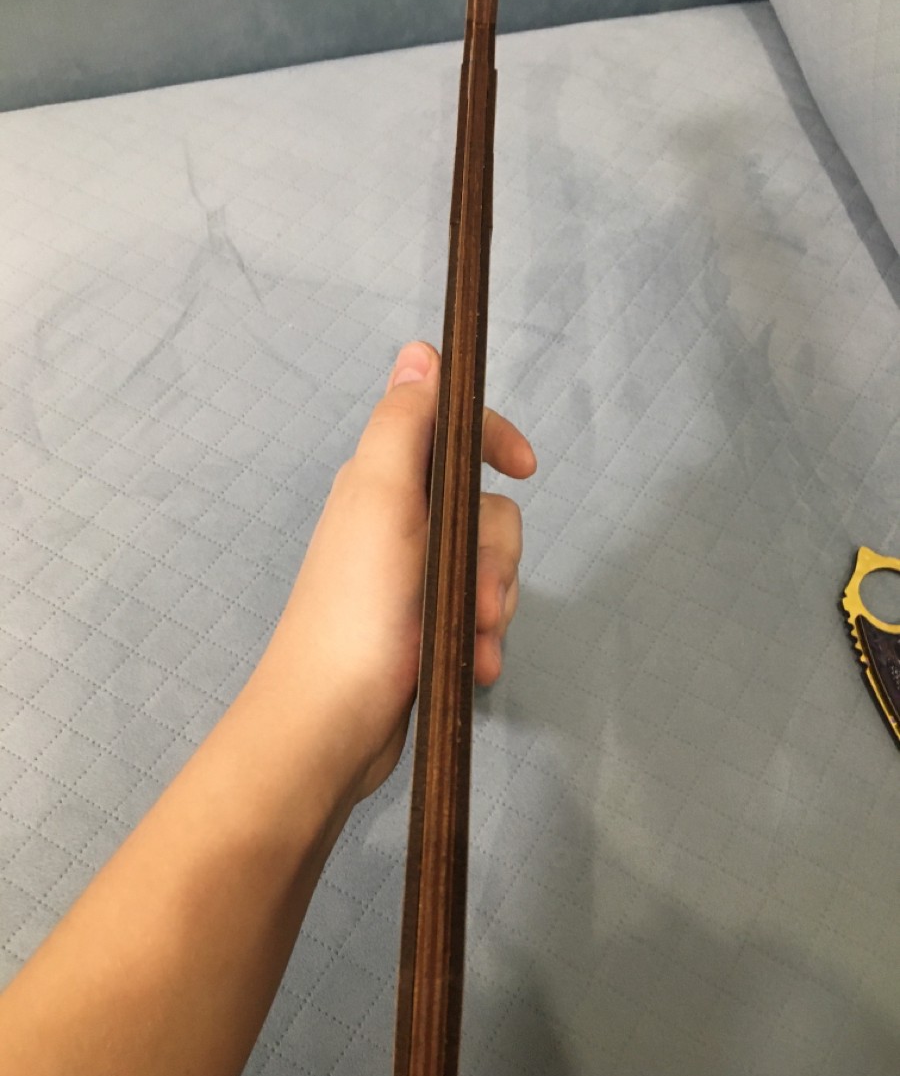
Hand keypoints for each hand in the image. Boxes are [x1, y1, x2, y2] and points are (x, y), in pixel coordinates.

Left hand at [257, 341, 535, 799]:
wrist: (332, 723)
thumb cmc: (356, 609)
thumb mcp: (383, 499)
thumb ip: (406, 423)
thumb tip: (420, 353)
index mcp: (385, 483)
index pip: (452, 431)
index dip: (493, 438)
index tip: (527, 466)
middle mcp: (399, 523)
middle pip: (488, 507)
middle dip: (499, 556)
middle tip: (480, 599)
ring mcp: (413, 577)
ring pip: (494, 565)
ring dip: (496, 604)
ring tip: (474, 642)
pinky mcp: (426, 623)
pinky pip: (483, 612)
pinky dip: (486, 637)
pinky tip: (475, 666)